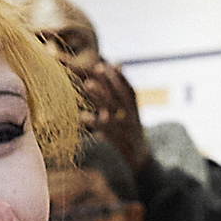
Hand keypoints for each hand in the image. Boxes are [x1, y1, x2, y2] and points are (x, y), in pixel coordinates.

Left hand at [71, 57, 149, 180]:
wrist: (138, 157)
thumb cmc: (127, 131)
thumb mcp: (127, 110)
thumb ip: (119, 90)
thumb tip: (117, 65)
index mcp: (133, 107)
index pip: (127, 88)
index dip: (120, 76)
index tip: (111, 64)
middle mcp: (132, 114)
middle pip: (120, 94)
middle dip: (110, 81)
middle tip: (98, 67)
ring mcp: (125, 126)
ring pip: (112, 108)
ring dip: (99, 96)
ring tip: (86, 85)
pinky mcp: (119, 138)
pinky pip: (104, 128)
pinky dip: (94, 121)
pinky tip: (82, 116)